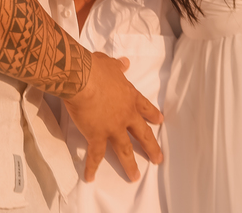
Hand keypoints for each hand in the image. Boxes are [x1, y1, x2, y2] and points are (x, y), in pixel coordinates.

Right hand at [63, 53, 163, 181]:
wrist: (82, 78)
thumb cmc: (95, 68)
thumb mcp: (109, 64)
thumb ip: (118, 67)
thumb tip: (125, 62)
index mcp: (129, 97)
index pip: (145, 108)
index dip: (152, 115)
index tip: (160, 121)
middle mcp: (125, 115)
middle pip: (142, 134)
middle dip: (151, 147)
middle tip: (158, 159)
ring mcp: (112, 128)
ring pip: (124, 150)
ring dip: (130, 164)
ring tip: (135, 177)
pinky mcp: (96, 136)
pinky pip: (95, 155)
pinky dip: (92, 167)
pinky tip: (90, 177)